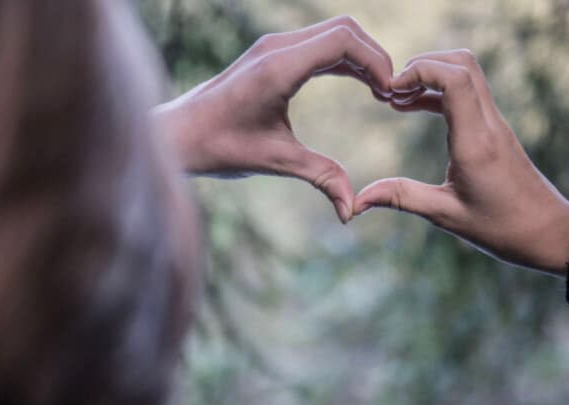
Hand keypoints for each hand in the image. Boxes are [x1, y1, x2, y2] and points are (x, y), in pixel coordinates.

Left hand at [153, 16, 393, 223]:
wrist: (178, 134)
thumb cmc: (219, 146)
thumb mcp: (275, 161)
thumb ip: (320, 177)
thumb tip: (351, 211)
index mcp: (279, 67)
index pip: (343, 40)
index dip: (376, 61)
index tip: (390, 93)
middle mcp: (277, 47)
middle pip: (345, 29)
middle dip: (375, 57)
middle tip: (391, 94)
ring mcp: (273, 48)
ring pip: (334, 33)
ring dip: (361, 57)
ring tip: (381, 92)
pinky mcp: (272, 55)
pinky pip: (319, 46)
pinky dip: (344, 61)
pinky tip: (360, 85)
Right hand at [354, 49, 568, 274]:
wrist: (548, 232)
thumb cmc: (501, 228)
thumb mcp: (445, 215)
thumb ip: (402, 198)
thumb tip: (358, 201)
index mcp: (475, 143)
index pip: (455, 79)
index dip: (420, 71)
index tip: (392, 90)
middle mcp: (488, 125)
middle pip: (462, 63)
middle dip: (422, 66)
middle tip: (392, 91)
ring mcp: (495, 124)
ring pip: (466, 73)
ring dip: (431, 76)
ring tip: (397, 99)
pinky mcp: (495, 129)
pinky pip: (467, 94)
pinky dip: (439, 91)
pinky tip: (414, 108)